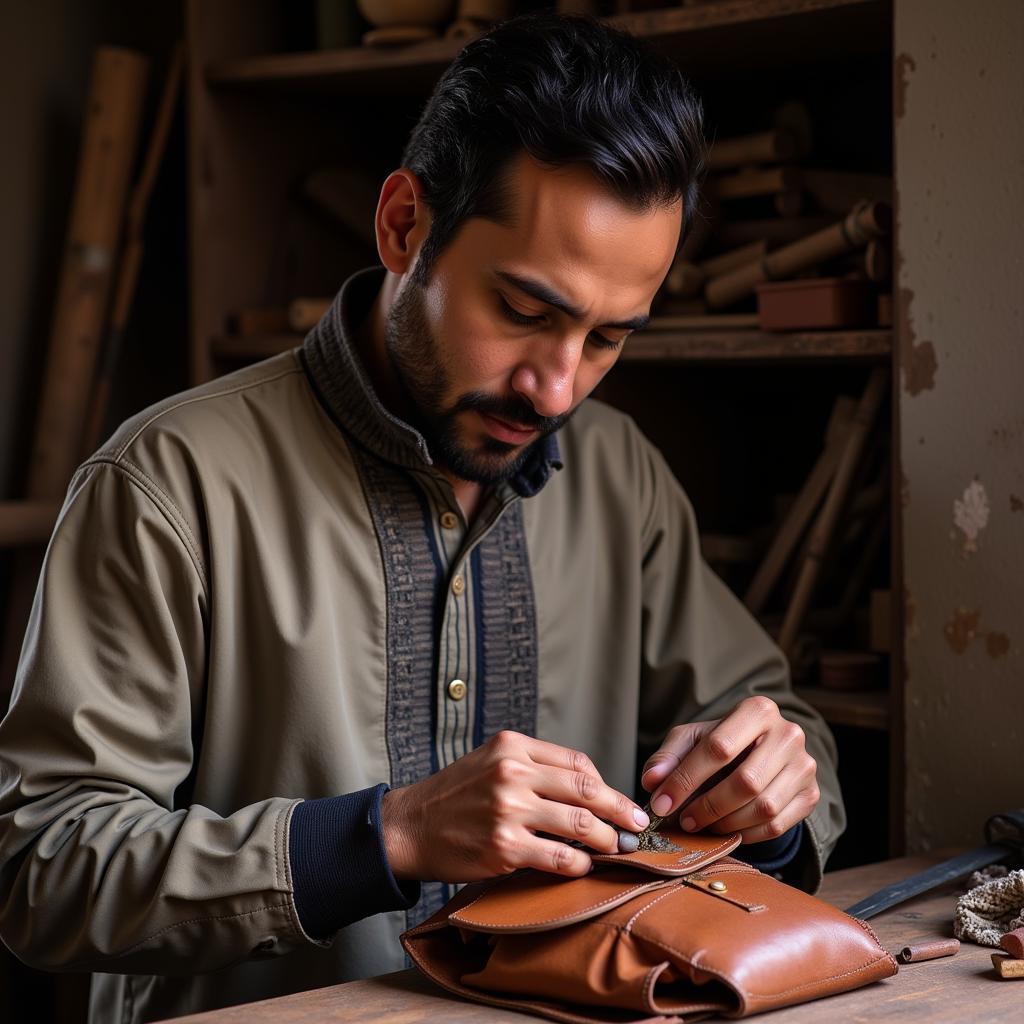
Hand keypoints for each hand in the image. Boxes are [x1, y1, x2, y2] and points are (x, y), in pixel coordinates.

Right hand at [380, 730, 649, 881]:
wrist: (410, 826)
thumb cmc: (454, 796)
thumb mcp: (491, 761)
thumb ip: (533, 767)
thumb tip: (587, 789)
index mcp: (512, 746)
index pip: (576, 762)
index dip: (605, 784)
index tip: (621, 800)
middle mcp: (512, 772)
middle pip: (585, 788)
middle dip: (619, 808)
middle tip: (638, 823)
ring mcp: (508, 810)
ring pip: (579, 823)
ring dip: (606, 838)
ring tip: (616, 847)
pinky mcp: (504, 847)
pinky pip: (559, 857)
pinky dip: (579, 864)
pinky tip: (583, 866)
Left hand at [641, 696, 819, 843]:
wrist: (762, 751)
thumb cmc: (722, 742)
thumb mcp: (692, 739)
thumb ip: (668, 757)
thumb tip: (652, 782)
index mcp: (757, 710)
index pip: (718, 748)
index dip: (685, 779)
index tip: (661, 804)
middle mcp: (788, 734)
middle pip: (745, 781)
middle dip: (707, 807)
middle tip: (683, 821)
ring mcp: (804, 765)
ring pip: (764, 807)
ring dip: (726, 823)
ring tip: (701, 825)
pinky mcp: (811, 795)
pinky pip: (777, 825)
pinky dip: (746, 834)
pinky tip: (725, 830)